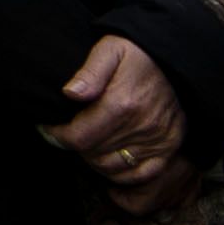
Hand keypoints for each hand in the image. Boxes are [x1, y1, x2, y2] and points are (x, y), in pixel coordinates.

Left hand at [50, 31, 186, 203]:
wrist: (175, 61)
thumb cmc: (138, 55)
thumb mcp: (110, 50)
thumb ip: (89, 72)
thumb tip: (69, 93)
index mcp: (122, 104)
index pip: (79, 137)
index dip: (57, 136)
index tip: (48, 129)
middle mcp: (142, 127)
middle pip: (94, 154)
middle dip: (74, 146)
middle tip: (66, 134)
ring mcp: (158, 140)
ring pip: (113, 168)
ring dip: (94, 160)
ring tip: (85, 144)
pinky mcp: (169, 148)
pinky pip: (141, 175)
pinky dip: (121, 174)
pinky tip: (108, 160)